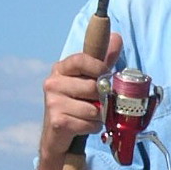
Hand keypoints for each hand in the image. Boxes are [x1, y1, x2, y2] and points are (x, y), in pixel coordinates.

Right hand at [40, 33, 122, 156]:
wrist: (57, 132)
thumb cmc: (76, 102)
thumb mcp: (88, 78)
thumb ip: (103, 60)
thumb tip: (117, 37)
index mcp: (61, 68)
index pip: (82, 59)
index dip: (99, 68)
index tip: (105, 76)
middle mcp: (53, 83)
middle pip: (93, 87)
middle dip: (102, 98)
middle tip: (98, 102)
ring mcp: (53, 102)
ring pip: (93, 109)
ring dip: (99, 115)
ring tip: (90, 115)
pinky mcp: (58, 121)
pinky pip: (89, 123)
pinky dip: (93, 127)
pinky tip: (84, 125)